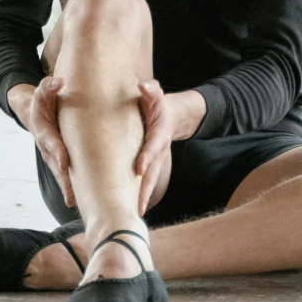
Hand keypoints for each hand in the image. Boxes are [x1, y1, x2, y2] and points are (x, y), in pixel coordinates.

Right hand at [11, 77, 75, 209]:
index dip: (58, 152)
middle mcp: (48, 148)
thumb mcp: (43, 91)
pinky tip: (81, 202)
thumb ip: (49, 86)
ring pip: (61, 175)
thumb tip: (58, 82)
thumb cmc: (42, 101)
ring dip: (68, 189)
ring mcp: (53, 157)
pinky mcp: (60, 161)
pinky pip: (66, 176)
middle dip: (64, 180)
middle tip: (73, 194)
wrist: (32, 114)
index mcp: (44, 131)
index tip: (65, 163)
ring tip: (77, 204)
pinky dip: (72, 188)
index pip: (52, 143)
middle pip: (57, 166)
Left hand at [132, 80, 201, 212]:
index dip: (147, 157)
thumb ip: (151, 91)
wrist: (171, 116)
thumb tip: (143, 86)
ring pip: (148, 181)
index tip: (139, 169)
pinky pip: (144, 182)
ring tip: (133, 215)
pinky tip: (129, 209)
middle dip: (144, 189)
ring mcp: (155, 160)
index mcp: (159, 133)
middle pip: (152, 172)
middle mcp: (158, 150)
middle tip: (136, 206)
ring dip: (142, 198)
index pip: (152, 146)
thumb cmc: (157, 104)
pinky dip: (138, 195)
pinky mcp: (150, 166)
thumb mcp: (156, 94)